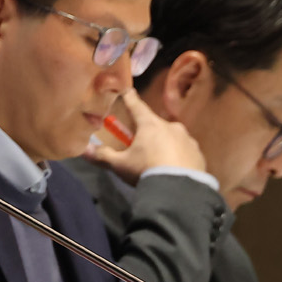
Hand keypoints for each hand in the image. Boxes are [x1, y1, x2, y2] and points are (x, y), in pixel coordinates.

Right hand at [82, 89, 204, 181]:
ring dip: (165, 145)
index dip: (130, 98)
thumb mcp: (121, 165)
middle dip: (148, 131)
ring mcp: (187, 139)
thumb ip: (103, 156)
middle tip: (142, 145)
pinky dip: (178, 157)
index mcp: (150, 124)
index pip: (136, 106)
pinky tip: (173, 169)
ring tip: (159, 162)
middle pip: (156, 124)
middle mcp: (171, 127)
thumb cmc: (146, 170)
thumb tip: (83, 150)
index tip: (127, 90)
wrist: (179, 191)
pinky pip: (185, 151)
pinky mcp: (198, 154)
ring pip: (172, 138)